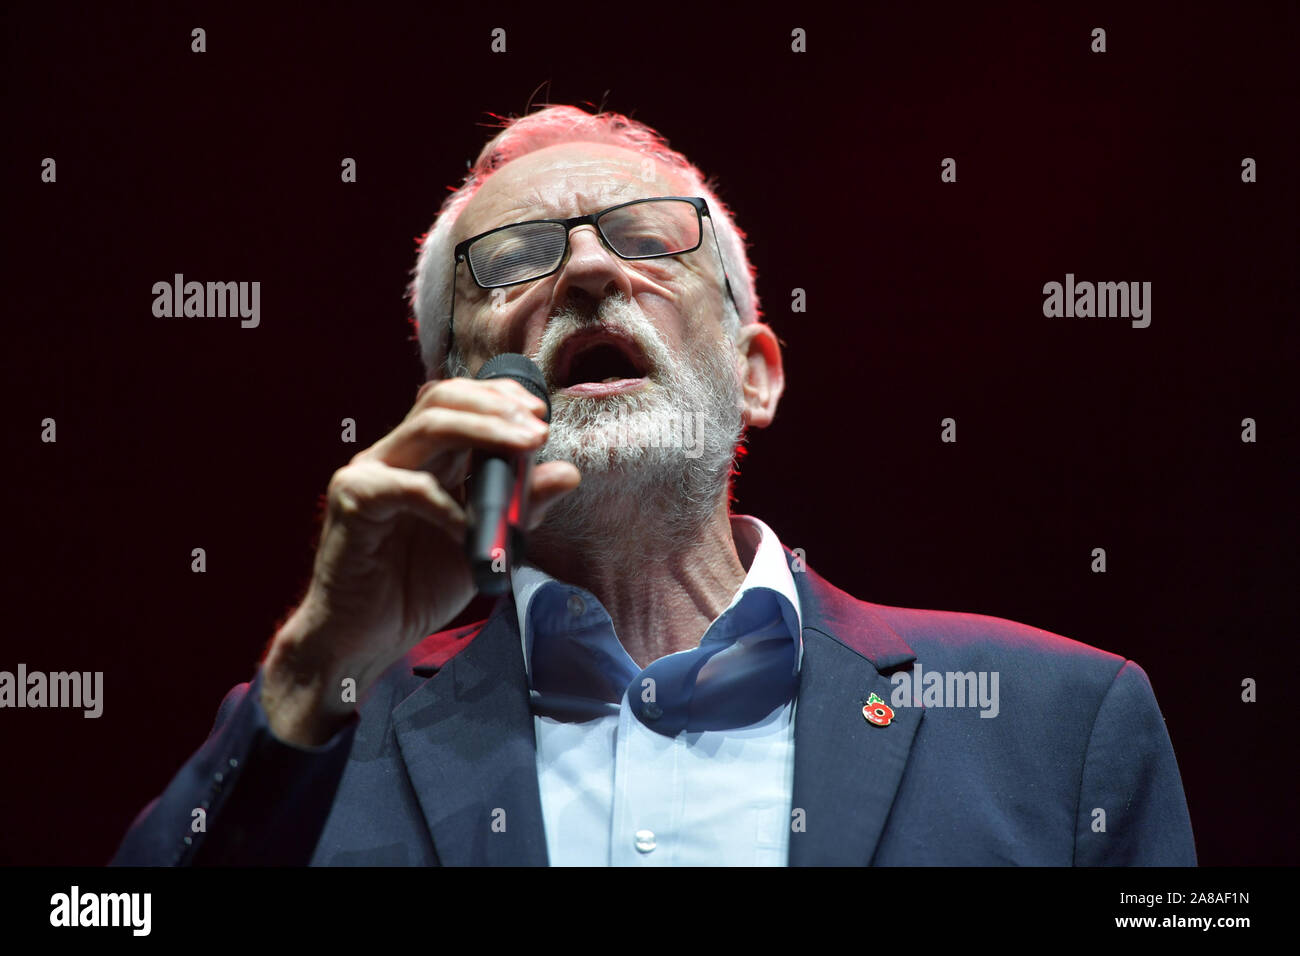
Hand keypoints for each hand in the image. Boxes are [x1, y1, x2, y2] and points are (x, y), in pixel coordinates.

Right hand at [261, 377, 580, 745]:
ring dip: (484, 432)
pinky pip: (408, 488)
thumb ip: (519, 508)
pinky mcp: (354, 501)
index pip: (458, 401)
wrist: (364, 639)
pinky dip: (448, 504)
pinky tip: (470, 529)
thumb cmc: (416, 588)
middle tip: (537, 429)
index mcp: (424, 458)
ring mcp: (370, 473)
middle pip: (443, 400)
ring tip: (524, 448)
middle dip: (496, 406)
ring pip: (428, 427)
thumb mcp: (484, 544)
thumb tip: (569, 473)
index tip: (539, 412)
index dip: (498, 396)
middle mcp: (394, 455)